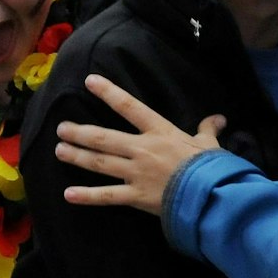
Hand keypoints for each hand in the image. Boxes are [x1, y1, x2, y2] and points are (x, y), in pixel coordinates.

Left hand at [56, 75, 224, 215]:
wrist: (210, 194)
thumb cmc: (210, 166)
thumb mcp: (209, 144)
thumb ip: (208, 130)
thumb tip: (218, 119)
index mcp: (159, 132)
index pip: (130, 107)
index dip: (109, 93)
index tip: (90, 81)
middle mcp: (142, 149)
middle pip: (104, 138)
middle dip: (80, 132)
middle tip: (62, 128)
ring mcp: (135, 173)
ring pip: (100, 162)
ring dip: (78, 156)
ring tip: (59, 150)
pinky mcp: (135, 196)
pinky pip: (107, 196)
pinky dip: (87, 196)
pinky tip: (68, 194)